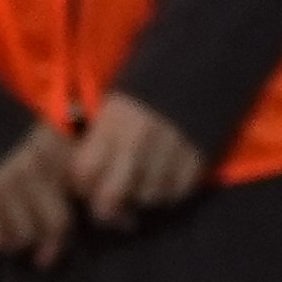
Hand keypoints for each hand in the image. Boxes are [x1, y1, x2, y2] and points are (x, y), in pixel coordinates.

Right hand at [0, 122, 78, 268]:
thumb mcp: (27, 128)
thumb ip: (49, 156)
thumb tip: (70, 189)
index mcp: (53, 148)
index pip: (79, 197)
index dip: (78, 218)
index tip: (77, 235)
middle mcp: (36, 165)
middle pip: (58, 222)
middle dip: (50, 246)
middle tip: (43, 259)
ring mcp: (5, 178)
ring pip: (26, 232)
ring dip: (17, 244)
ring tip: (6, 244)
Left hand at [70, 92, 212, 231]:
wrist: (196, 70)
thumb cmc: (144, 94)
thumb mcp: (111, 109)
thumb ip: (96, 144)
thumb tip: (86, 183)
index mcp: (110, 125)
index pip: (84, 174)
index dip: (82, 187)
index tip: (88, 187)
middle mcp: (137, 141)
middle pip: (111, 197)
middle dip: (108, 212)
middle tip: (113, 211)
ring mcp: (169, 151)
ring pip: (147, 199)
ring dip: (143, 199)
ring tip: (144, 188)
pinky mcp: (198, 157)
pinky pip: (178, 193)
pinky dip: (171, 193)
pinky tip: (167, 181)